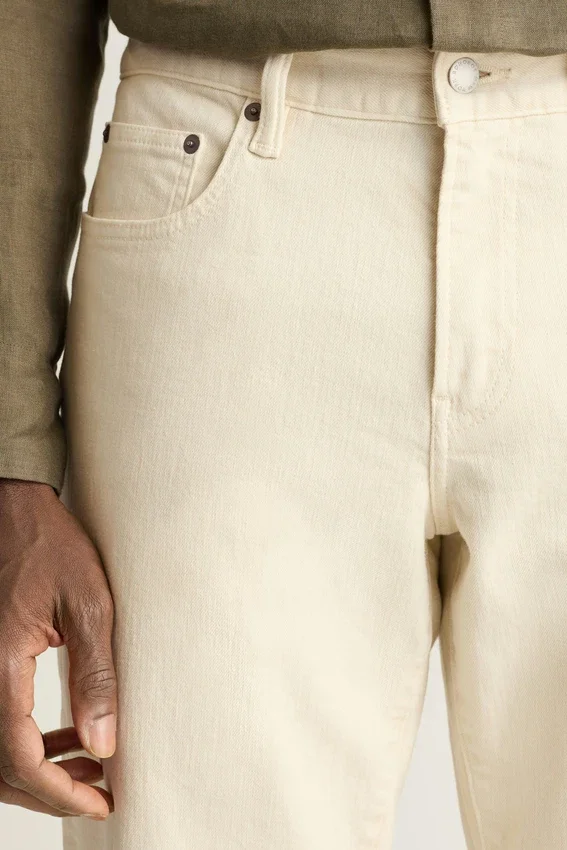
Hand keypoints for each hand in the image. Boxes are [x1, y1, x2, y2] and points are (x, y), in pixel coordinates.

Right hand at [0, 479, 115, 818]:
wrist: (12, 511)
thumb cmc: (49, 545)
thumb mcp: (87, 603)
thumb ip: (96, 673)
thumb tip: (105, 742)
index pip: (20, 755)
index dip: (59, 792)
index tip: (101, 802)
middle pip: (1, 766)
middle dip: (50, 791)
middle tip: (100, 795)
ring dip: (40, 769)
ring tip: (92, 768)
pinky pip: (0, 719)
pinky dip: (29, 740)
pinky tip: (69, 736)